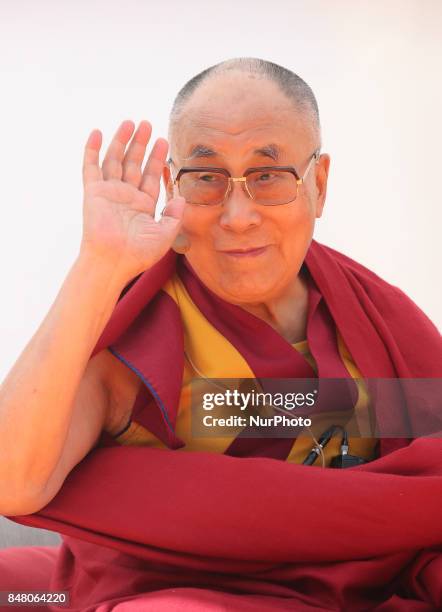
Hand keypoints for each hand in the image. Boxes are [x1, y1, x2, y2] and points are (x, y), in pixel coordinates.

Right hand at [79, 120, 184, 279]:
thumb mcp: (165, 234)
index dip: (157, 158)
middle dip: (141, 144)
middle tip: (147, 124)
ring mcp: (109, 193)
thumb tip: (182, 198)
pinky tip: (97, 133)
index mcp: (143, 205)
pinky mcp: (93, 193)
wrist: (114, 262)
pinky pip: (91, 168)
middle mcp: (126, 197)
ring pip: (115, 160)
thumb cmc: (139, 254)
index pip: (150, 176)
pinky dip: (92, 150)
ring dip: (122, 141)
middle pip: (133, 163)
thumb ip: (174, 215)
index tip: (164, 141)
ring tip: (130, 122)